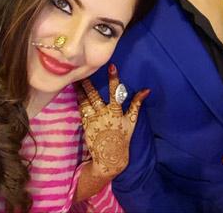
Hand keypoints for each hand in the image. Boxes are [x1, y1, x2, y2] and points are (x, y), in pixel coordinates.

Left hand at [77, 64, 149, 178]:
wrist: (110, 156)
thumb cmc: (123, 136)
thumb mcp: (132, 120)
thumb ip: (137, 103)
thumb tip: (147, 90)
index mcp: (116, 112)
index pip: (115, 92)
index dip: (114, 79)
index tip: (112, 66)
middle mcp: (103, 114)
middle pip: (95, 95)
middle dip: (89, 83)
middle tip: (83, 71)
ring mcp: (93, 120)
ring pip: (85, 101)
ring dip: (80, 90)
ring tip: (76, 79)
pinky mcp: (85, 124)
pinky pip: (80, 109)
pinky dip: (78, 99)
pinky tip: (76, 92)